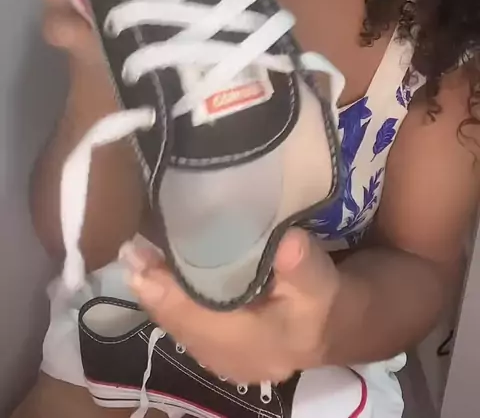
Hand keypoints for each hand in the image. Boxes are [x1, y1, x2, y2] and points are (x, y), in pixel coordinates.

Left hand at [123, 229, 339, 383]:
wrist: (334, 326)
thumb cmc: (324, 299)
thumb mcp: (320, 278)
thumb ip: (301, 263)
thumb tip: (287, 242)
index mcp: (249, 343)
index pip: (191, 315)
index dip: (160, 286)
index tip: (135, 252)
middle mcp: (227, 359)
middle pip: (177, 321)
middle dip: (151, 285)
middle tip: (130, 246)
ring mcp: (221, 359)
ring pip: (177, 325)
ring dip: (157, 292)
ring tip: (138, 254)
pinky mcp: (219, 350)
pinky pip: (185, 324)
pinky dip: (171, 299)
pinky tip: (161, 274)